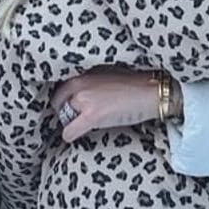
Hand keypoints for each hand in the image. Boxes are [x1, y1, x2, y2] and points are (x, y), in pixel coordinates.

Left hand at [51, 68, 166, 142]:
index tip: (68, 107)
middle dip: (64, 112)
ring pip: (63, 117)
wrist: (150, 91)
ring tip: (81, 125)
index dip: (63, 99)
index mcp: (83, 72)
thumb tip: (77, 96)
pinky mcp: (91, 116)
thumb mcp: (105, 74)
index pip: (60, 88)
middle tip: (74, 118)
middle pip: (57, 102)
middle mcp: (79, 83)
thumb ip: (88, 82)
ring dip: (70, 123)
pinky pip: (69, 131)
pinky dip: (69, 136)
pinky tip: (74, 136)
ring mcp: (84, 100)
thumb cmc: (134, 83)